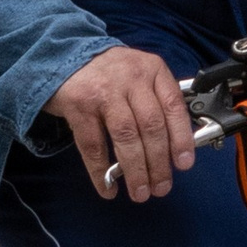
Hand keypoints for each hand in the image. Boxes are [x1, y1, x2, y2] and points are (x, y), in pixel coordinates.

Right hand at [45, 45, 198, 199]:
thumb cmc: (109, 72)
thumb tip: (173, 146)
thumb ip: (157, 100)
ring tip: (140, 192)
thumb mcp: (139, 74)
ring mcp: (104, 92)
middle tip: (161, 187)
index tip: (183, 164)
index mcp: (152, 70)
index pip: (173, 107)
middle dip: (158, 163)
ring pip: (126, 137)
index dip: (181, 139)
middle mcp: (131, 79)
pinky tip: (108, 189)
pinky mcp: (79, 105)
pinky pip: (93, 145)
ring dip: (136, 170)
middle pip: (151, 126)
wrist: (63, 54)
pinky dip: (100, 172)